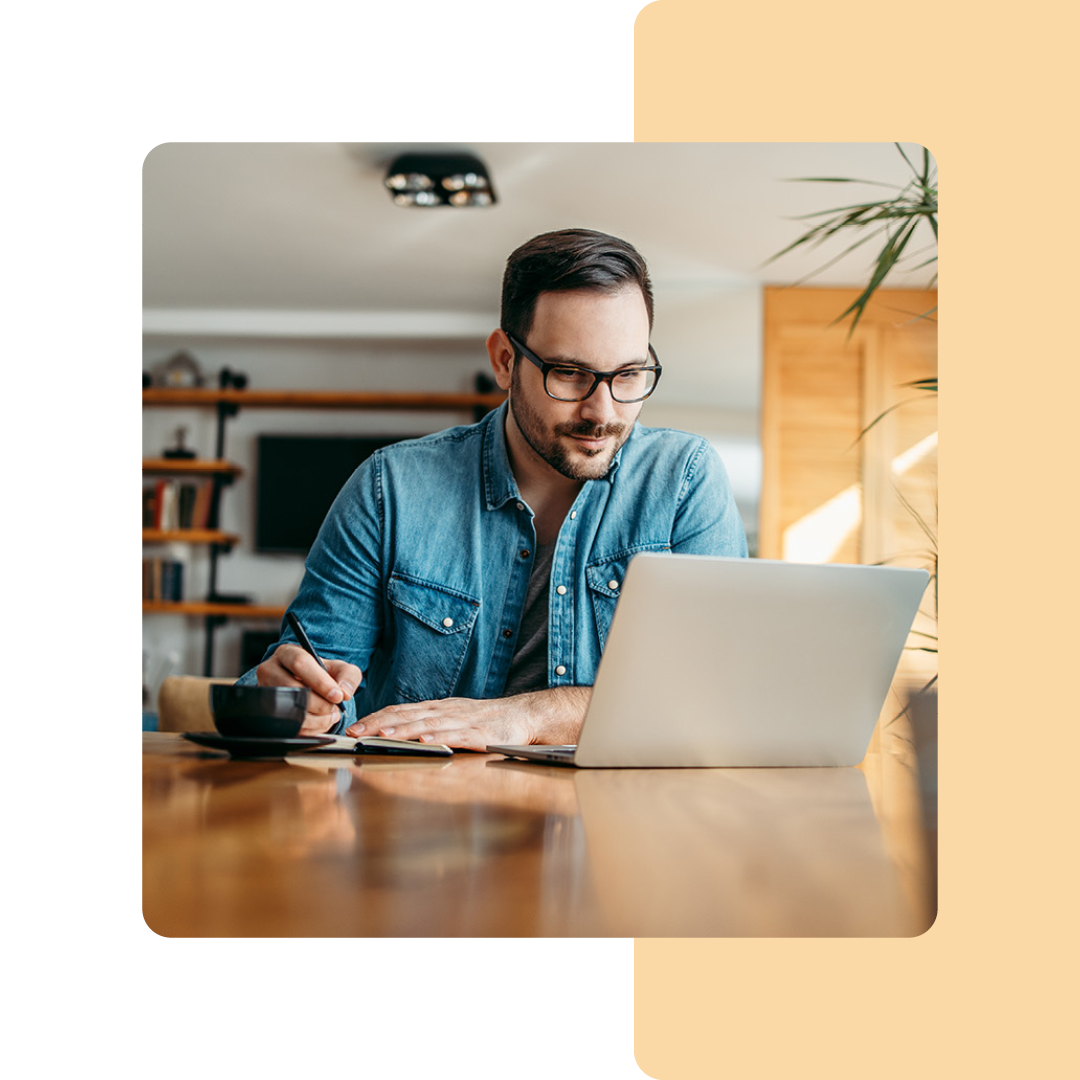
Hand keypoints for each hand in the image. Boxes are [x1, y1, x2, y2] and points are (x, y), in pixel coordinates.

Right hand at [256, 643, 362, 734]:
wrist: (310, 688)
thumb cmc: (323, 675)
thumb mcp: (340, 669)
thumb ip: (348, 676)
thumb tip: (344, 692)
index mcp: (287, 653)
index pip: (300, 663)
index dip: (321, 681)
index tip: (337, 696)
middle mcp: (270, 670)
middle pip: (293, 689)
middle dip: (320, 704)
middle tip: (334, 708)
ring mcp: (265, 693)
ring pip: (289, 711)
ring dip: (316, 719)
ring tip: (330, 715)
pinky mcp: (268, 713)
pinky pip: (288, 726)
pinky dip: (310, 729)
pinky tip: (320, 723)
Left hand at [345, 687, 589, 750]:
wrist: (523, 715)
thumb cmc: (485, 720)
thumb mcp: (452, 718)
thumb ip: (428, 723)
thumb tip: (397, 731)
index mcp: (436, 708)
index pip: (400, 711)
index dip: (376, 718)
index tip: (354, 727)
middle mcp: (445, 711)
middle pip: (407, 716)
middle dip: (378, 725)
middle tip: (355, 733)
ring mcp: (462, 721)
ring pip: (426, 724)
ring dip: (402, 730)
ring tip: (381, 736)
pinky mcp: (479, 734)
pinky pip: (456, 735)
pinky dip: (439, 737)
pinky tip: (425, 740)